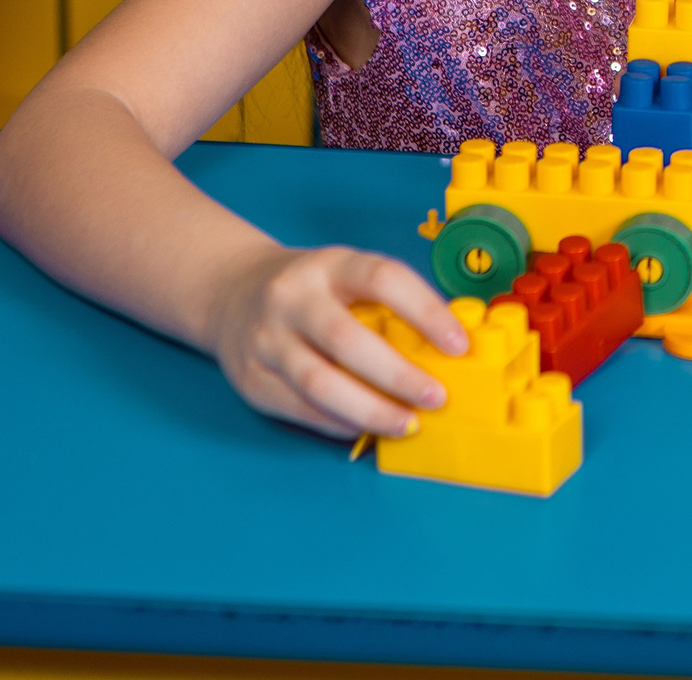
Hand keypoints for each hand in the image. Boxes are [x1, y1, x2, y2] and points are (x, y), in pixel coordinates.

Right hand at [202, 243, 466, 438]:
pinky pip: (301, 408)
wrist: (233, 292)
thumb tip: (446, 350)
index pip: (384, 279)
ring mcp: (266, 339)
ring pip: (320, 384)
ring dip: (371, 410)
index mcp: (330, 265)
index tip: (458, 345)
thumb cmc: (314, 289)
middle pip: (347, 341)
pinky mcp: (251, 379)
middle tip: (437, 398)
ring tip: (408, 423)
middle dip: (398, 376)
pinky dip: (340, 422)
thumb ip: (387, 303)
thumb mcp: (347, 274)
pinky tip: (367, 426)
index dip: (426, 312)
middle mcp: (293, 298)